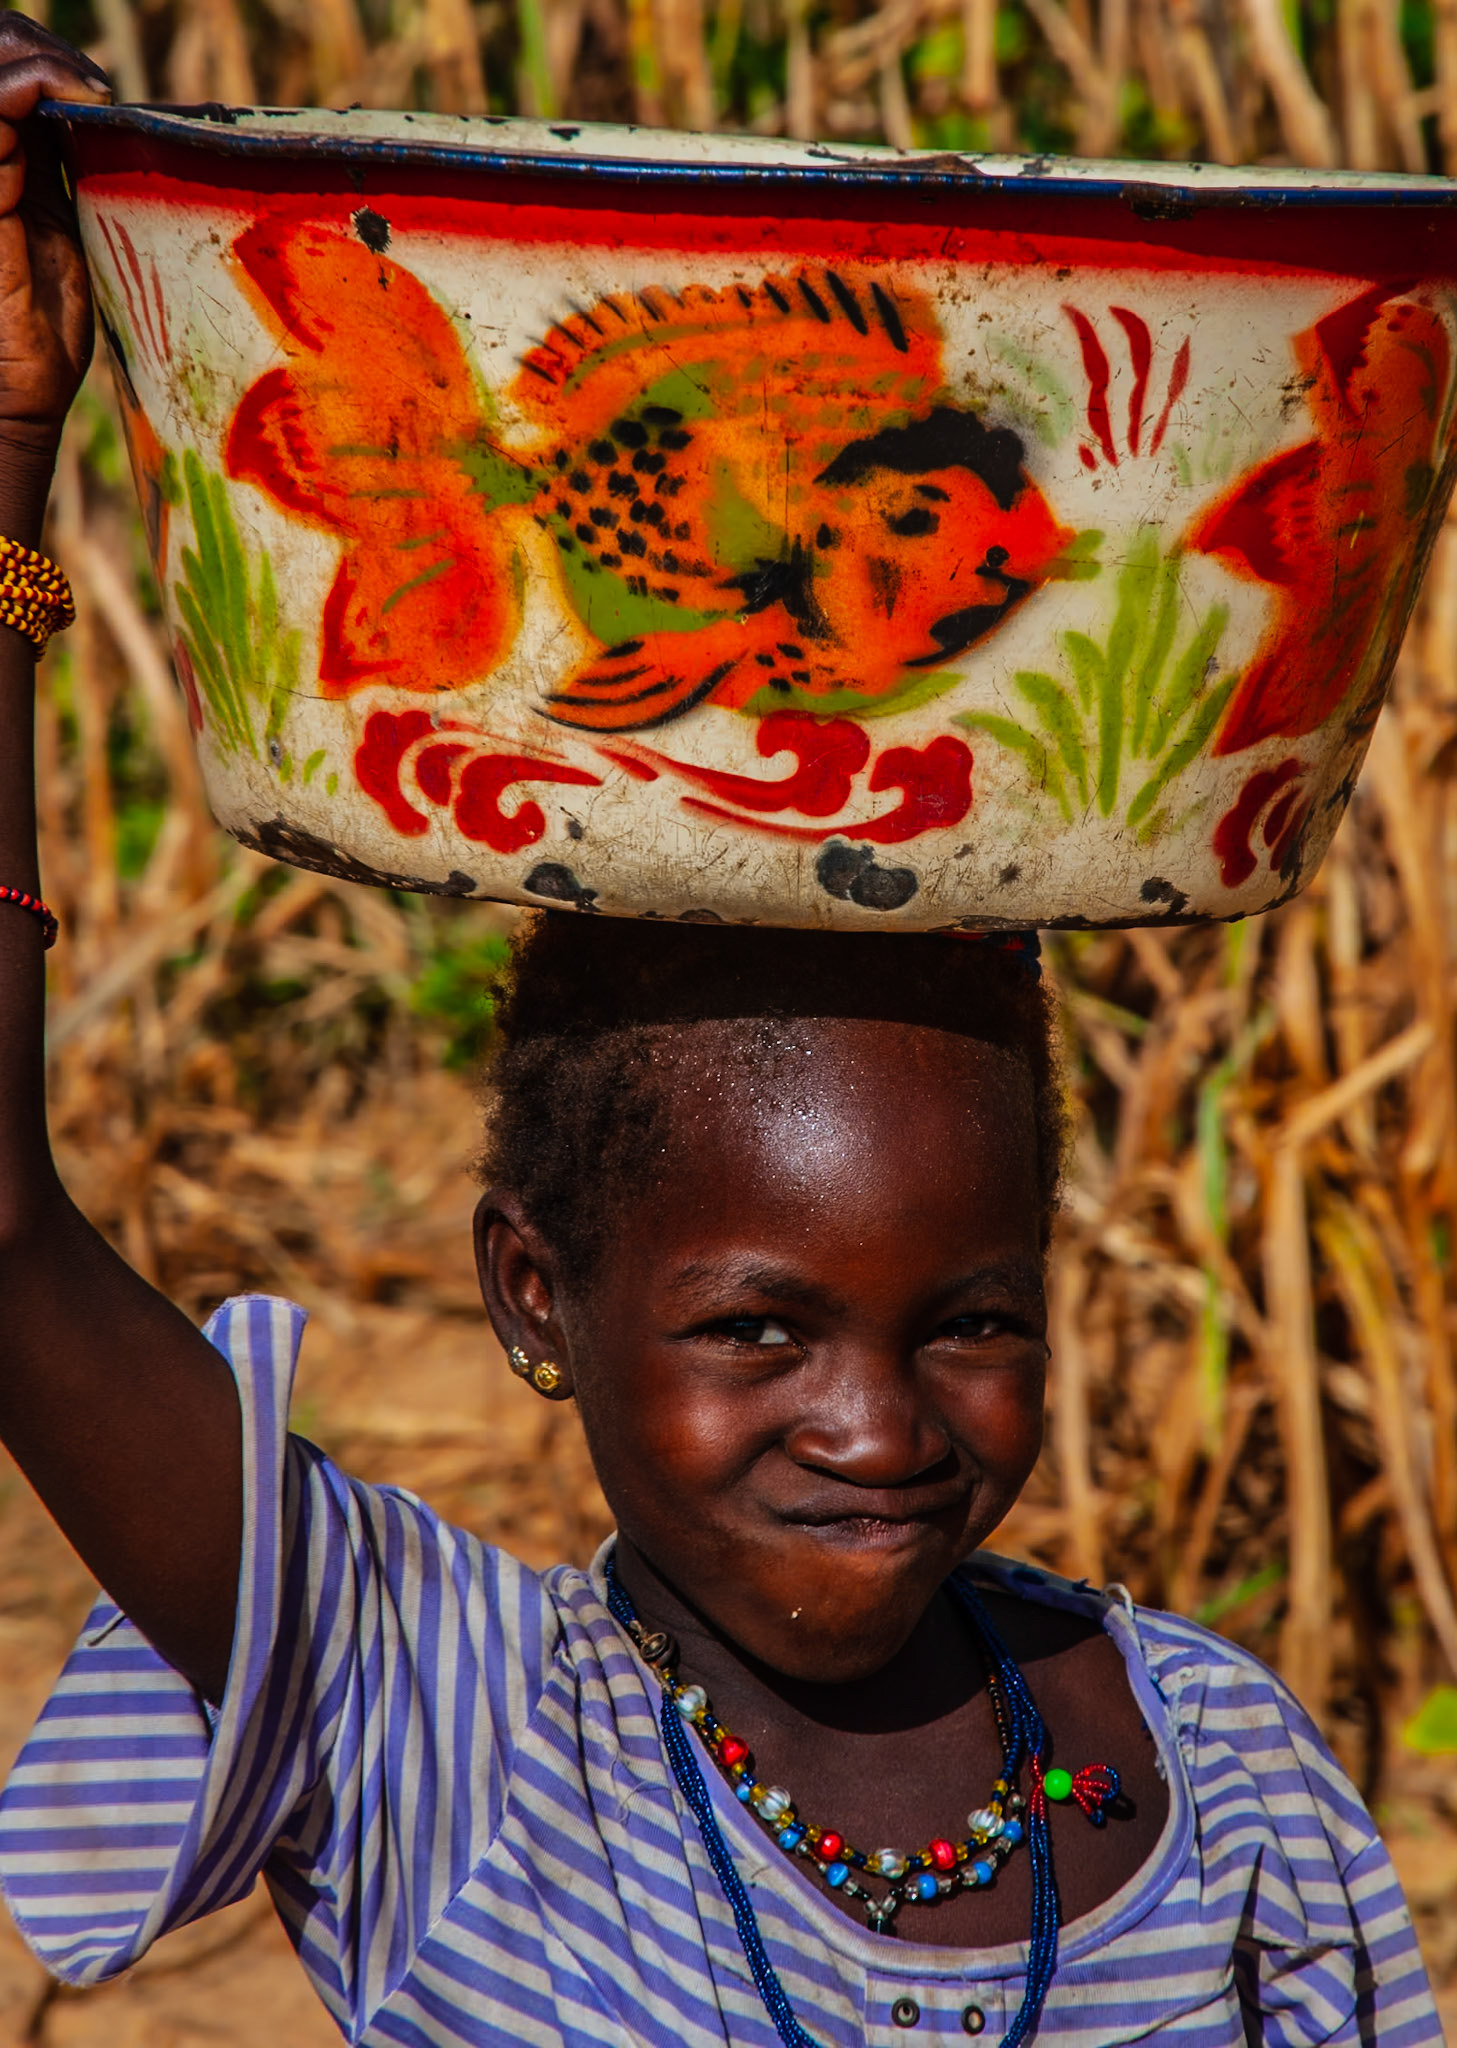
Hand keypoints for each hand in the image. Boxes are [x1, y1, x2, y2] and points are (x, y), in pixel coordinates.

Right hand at [0, 12, 109, 524]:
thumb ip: (55, 162)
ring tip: (80, 86)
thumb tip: (83, 97)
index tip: (94, 84)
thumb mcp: (60, 225)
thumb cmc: (47, 327)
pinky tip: (63, 99)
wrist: (21, 390)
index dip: (40, 54)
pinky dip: (25, 85)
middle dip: (35, 46)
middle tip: (87, 79)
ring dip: (34, 58)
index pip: (2, 71)